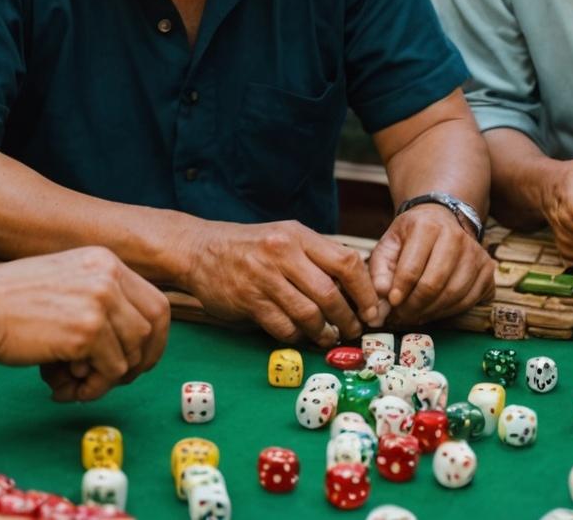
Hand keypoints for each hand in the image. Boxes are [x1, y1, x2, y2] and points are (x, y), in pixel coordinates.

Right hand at [0, 247, 170, 402]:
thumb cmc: (9, 304)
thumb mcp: (63, 283)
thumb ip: (97, 301)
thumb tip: (131, 345)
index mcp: (104, 261)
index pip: (156, 302)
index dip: (154, 338)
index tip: (140, 360)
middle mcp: (108, 276)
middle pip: (153, 327)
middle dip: (139, 361)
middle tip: (113, 380)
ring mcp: (100, 302)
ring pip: (132, 354)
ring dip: (107, 379)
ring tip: (73, 384)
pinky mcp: (86, 331)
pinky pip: (110, 372)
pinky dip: (92, 388)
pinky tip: (63, 388)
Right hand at [179, 220, 383, 344]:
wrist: (200, 250)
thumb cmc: (250, 246)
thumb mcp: (286, 237)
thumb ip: (317, 257)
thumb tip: (357, 286)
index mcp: (299, 235)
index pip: (347, 262)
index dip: (365, 290)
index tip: (373, 310)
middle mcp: (283, 253)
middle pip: (330, 293)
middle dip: (348, 318)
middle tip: (354, 330)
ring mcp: (264, 277)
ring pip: (308, 314)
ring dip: (324, 332)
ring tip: (329, 337)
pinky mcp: (248, 301)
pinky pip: (283, 327)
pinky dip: (298, 336)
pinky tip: (302, 336)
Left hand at [366, 205, 494, 324]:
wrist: (441, 220)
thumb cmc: (411, 236)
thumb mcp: (389, 245)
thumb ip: (380, 270)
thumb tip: (383, 295)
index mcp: (427, 227)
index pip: (412, 268)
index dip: (400, 291)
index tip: (392, 303)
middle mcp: (456, 236)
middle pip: (435, 284)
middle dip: (415, 306)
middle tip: (402, 315)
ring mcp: (476, 253)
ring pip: (454, 295)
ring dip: (431, 312)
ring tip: (415, 315)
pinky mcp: (488, 269)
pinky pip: (470, 300)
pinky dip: (450, 312)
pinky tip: (434, 311)